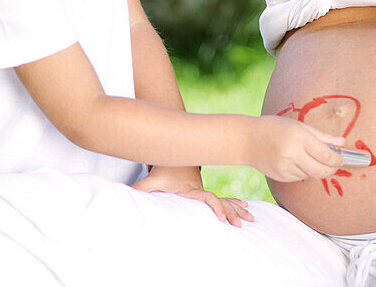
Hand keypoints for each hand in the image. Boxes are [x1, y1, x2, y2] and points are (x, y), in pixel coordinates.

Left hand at [132, 166, 253, 226]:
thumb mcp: (151, 179)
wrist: (173, 152)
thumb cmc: (162, 169)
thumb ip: (140, 189)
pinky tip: (244, 208)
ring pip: (225, 199)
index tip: (222, 219)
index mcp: (191, 189)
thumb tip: (126, 194)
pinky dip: (234, 203)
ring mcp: (205, 190)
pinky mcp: (205, 192)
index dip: (216, 207)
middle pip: (221, 200)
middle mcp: (201, 190)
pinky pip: (223, 198)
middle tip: (242, 224)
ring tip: (250, 217)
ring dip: (237, 208)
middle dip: (232, 212)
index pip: (208, 198)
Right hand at [247, 116, 344, 181]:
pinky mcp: (281, 176)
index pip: (326, 155)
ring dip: (316, 169)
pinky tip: (296, 161)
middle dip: (331, 169)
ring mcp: (286, 167)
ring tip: (309, 157)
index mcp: (299, 138)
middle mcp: (293, 154)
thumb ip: (322, 136)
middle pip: (322, 171)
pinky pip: (300, 177)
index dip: (338, 160)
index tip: (341, 159)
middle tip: (334, 165)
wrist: (247, 139)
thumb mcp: (298, 125)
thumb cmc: (274, 127)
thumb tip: (342, 142)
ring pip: (311, 175)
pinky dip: (303, 171)